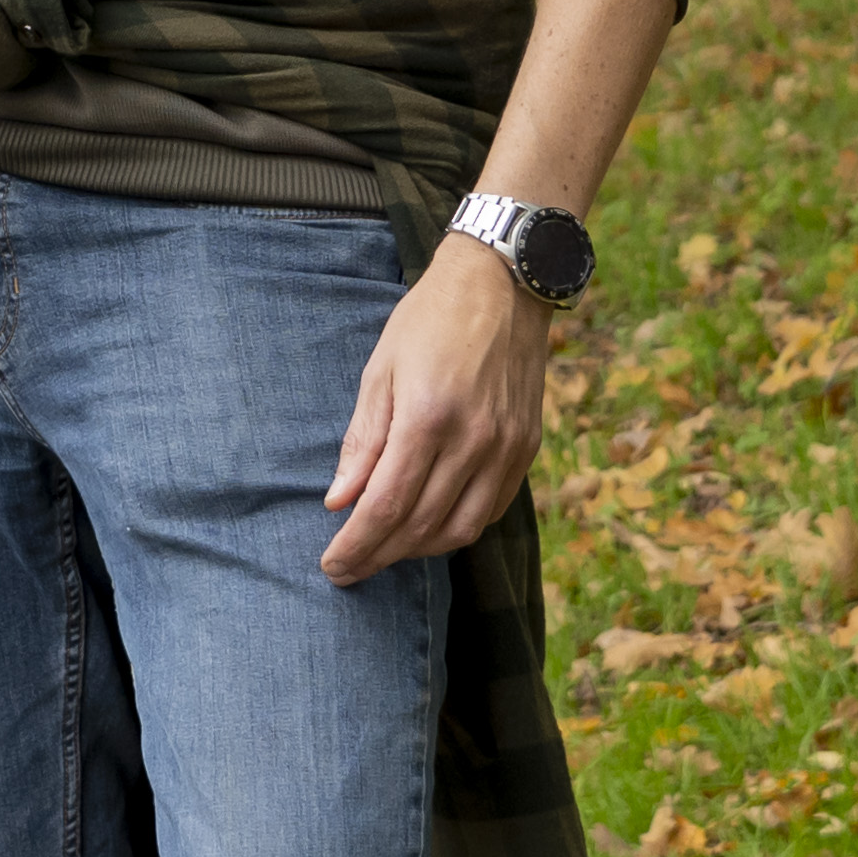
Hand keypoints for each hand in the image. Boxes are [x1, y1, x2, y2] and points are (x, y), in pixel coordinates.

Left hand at [319, 236, 552, 582]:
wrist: (501, 287)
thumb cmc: (429, 321)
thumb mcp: (380, 370)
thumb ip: (364, 440)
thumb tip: (339, 501)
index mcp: (428, 418)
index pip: (385, 507)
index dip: (356, 545)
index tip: (332, 566)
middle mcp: (473, 442)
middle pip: (421, 526)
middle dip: (379, 556)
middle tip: (348, 570)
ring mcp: (506, 449)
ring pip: (461, 529)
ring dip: (418, 550)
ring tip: (384, 552)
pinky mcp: (526, 449)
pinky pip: (491, 509)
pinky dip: (457, 529)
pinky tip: (429, 528)